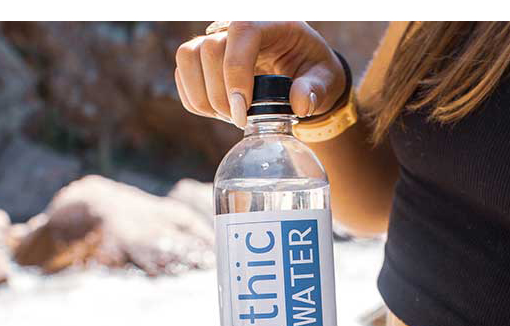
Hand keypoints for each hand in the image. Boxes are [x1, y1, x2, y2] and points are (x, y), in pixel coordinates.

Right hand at [174, 21, 346, 127]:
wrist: (300, 70)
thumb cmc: (313, 70)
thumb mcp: (325, 79)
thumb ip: (315, 90)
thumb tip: (300, 104)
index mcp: (269, 21)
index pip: (241, 34)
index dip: (236, 74)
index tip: (242, 112)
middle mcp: (237, 25)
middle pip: (209, 49)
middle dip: (220, 94)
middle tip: (240, 120)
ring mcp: (216, 39)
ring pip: (188, 58)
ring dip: (203, 97)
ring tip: (228, 116)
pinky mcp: (202, 57)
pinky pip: (183, 76)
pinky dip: (196, 101)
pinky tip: (219, 112)